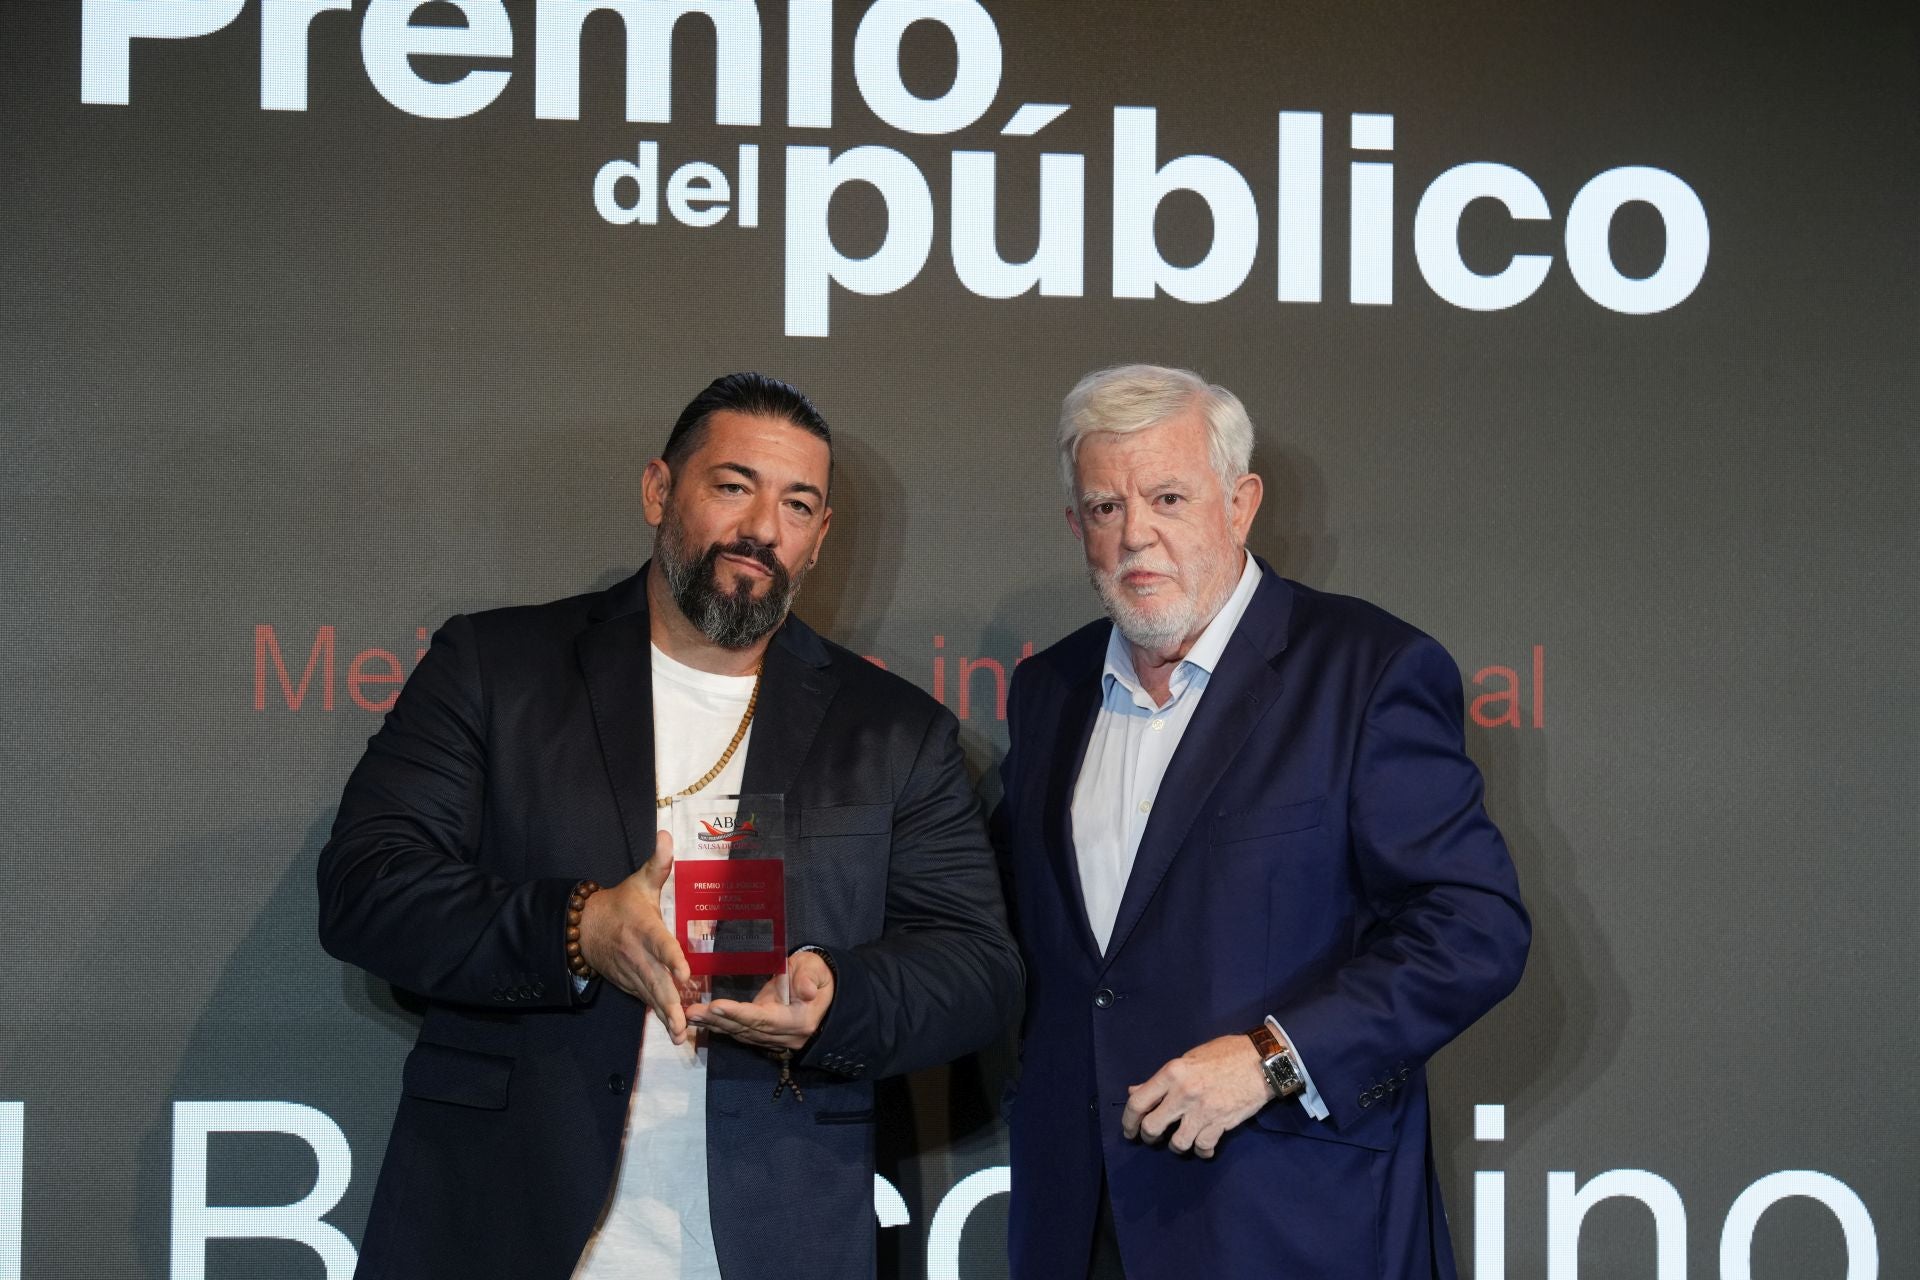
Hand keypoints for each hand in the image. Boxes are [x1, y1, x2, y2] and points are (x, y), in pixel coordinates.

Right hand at [578, 830, 693, 1043]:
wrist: (584, 928)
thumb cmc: (620, 904)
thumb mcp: (638, 882)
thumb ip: (658, 863)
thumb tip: (667, 833)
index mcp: (644, 928)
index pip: (660, 944)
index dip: (672, 958)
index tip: (686, 973)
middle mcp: (639, 955)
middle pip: (656, 980)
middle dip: (670, 1002)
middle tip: (685, 1022)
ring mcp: (633, 973)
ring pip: (651, 996)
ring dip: (666, 1016)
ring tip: (681, 1034)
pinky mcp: (631, 984)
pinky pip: (647, 1000)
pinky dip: (660, 1016)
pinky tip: (675, 1031)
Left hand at [686, 948, 834, 1051]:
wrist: (825, 991)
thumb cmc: (818, 975)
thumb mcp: (816, 969)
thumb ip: (809, 978)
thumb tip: (805, 991)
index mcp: (798, 1020)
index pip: (764, 1019)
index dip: (739, 1014)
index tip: (716, 1006)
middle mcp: (784, 1036)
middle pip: (747, 1029)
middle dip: (718, 1021)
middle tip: (692, 1012)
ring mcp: (774, 1039)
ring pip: (741, 1034)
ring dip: (714, 1026)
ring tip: (690, 1016)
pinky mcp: (765, 1035)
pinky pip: (741, 1033)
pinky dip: (721, 1027)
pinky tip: (702, 1021)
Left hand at [1121, 1034, 1271, 1158]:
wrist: (1261, 1061)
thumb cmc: (1224, 1054)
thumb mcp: (1189, 1058)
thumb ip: (1162, 1079)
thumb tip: (1134, 1091)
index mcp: (1172, 1072)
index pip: (1138, 1102)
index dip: (1128, 1120)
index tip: (1129, 1130)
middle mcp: (1183, 1093)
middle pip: (1152, 1128)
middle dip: (1149, 1137)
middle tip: (1153, 1137)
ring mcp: (1202, 1111)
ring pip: (1177, 1143)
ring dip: (1177, 1145)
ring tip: (1181, 1138)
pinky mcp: (1221, 1124)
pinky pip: (1202, 1148)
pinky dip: (1201, 1150)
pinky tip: (1203, 1144)